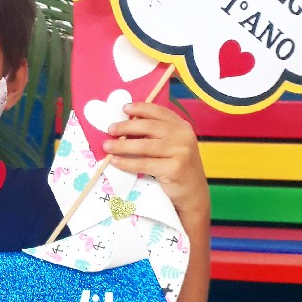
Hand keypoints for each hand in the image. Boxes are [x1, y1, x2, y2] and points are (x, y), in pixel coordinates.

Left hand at [102, 102, 209, 217]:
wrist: (193, 194)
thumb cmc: (178, 169)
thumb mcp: (173, 146)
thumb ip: (158, 135)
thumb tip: (127, 126)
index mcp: (182, 127)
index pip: (159, 112)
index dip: (141, 108)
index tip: (124, 108)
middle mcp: (183, 136)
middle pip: (149, 127)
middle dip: (126, 127)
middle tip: (110, 129)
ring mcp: (181, 152)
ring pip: (144, 146)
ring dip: (122, 146)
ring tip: (107, 146)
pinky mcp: (174, 168)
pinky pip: (144, 164)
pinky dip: (127, 163)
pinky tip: (116, 162)